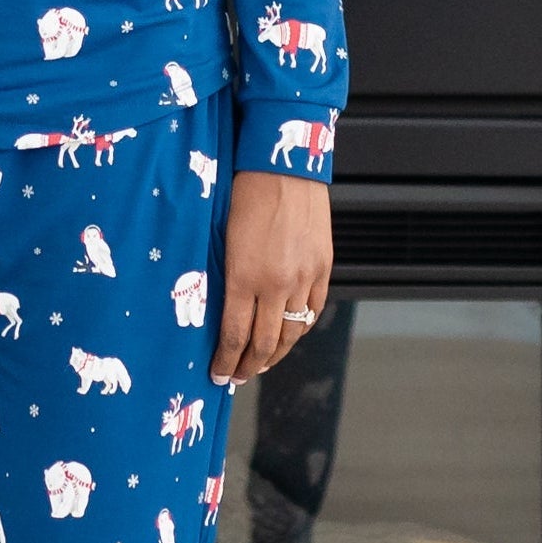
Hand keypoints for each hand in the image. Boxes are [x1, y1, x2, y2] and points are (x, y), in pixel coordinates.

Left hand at [210, 171, 332, 385]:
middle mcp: (277, 284)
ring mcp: (304, 277)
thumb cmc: (243, 194)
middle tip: (237, 376)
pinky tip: (288, 335)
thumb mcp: (223, 240)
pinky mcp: (322, 267)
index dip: (226, 362)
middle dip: (249, 366)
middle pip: (264, 343)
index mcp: (244, 277)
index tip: (219, 376)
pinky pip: (313, 311)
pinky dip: (299, 329)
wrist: (283, 166)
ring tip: (261, 363)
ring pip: (292, 333)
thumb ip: (226, 278)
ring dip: (275, 354)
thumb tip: (222, 313)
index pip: (234, 336)